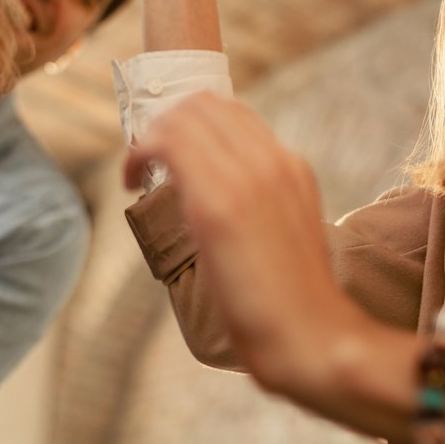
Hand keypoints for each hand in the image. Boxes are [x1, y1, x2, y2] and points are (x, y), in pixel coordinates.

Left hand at [125, 94, 420, 443]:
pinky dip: (140, 154)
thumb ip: (258, 213)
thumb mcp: (281, 242)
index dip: (191, 125)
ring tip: (137, 173)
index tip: (169, 158)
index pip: (234, 114)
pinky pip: (168, 143)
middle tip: (146, 164)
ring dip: (149, 137)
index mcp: (292, 169)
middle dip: (165, 123)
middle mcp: (273, 162)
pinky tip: (132, 184)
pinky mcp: (220, 203)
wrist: (312, 339)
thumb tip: (217, 213)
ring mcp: (249, 178)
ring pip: (184, 115)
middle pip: (206, 104)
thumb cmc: (292, 308)